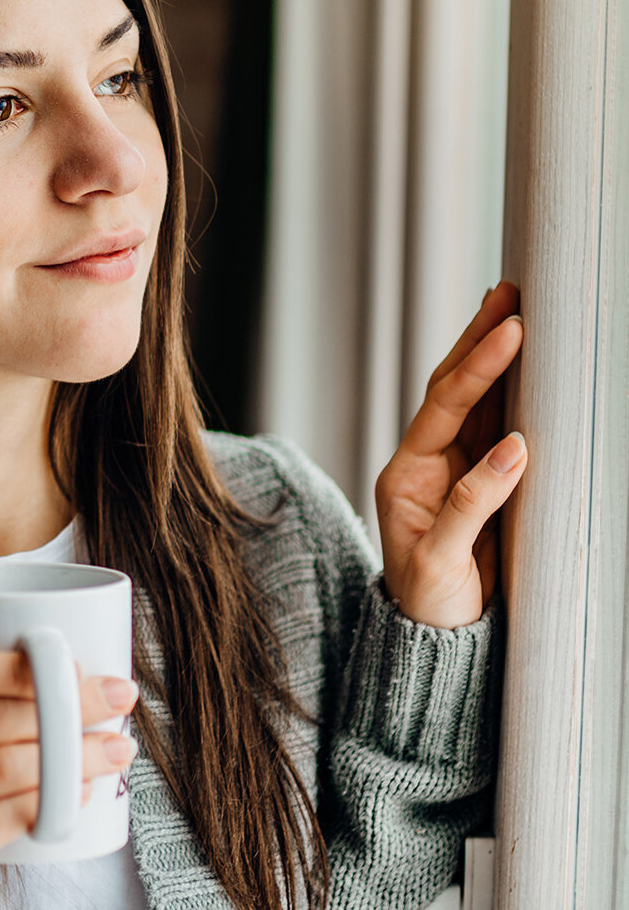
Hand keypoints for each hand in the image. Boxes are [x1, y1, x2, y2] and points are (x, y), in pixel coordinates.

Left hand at [375, 280, 526, 628]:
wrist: (434, 637)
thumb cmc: (429, 603)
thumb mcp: (442, 561)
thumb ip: (472, 506)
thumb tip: (516, 448)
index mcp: (406, 476)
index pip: (444, 407)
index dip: (478, 368)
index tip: (511, 332)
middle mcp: (425, 463)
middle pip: (452, 388)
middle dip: (478, 340)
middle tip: (509, 292)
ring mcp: (452, 469)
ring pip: (475, 401)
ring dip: (493, 356)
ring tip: (513, 308)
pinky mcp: (477, 481)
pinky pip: (494, 426)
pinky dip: (510, 391)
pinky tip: (524, 364)